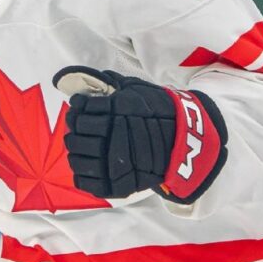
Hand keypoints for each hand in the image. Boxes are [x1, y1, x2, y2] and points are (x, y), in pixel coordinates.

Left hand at [53, 66, 227, 203]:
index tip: (78, 106)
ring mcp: (114, 163)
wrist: (187, 142)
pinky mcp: (117, 184)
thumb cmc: (162, 111)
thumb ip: (115, 84)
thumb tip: (95, 77)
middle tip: (78, 129)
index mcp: (117, 111)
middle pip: (76, 136)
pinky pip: (86, 182)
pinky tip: (86, 166)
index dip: (77, 107)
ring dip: (75, 152)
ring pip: (77, 159)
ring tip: (80, 148)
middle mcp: (113, 137)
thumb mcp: (139, 89)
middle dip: (74, 131)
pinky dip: (82, 174)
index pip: (81, 109)